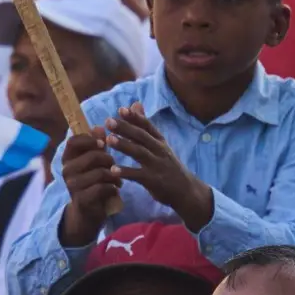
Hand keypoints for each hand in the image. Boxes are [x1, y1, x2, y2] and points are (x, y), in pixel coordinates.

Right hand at [58, 133, 119, 245]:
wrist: (88, 212)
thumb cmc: (93, 182)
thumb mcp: (95, 162)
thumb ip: (96, 145)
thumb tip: (99, 127)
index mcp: (68, 158)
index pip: (73, 141)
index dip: (90, 139)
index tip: (103, 144)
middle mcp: (66, 171)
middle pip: (92, 156)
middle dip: (109, 159)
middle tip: (114, 166)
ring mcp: (73, 186)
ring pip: (100, 172)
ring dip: (113, 175)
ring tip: (117, 179)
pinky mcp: (82, 199)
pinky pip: (102, 187)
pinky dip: (113, 187)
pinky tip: (115, 188)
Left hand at [105, 104, 212, 227]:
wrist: (186, 190)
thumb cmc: (168, 166)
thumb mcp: (160, 145)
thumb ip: (146, 126)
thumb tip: (135, 104)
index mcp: (160, 141)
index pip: (147, 126)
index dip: (135, 118)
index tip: (121, 110)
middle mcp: (160, 150)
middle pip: (142, 136)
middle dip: (125, 128)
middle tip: (108, 121)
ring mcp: (157, 165)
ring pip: (140, 153)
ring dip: (124, 145)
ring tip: (109, 139)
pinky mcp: (154, 181)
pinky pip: (138, 175)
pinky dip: (126, 172)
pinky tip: (113, 170)